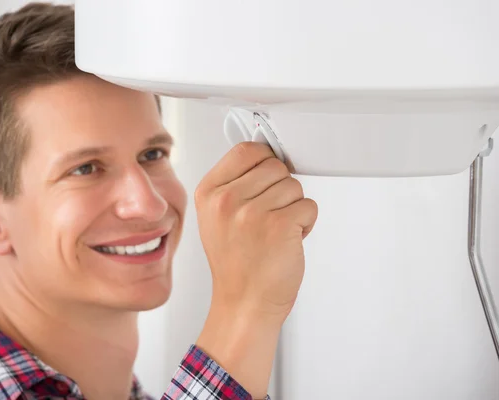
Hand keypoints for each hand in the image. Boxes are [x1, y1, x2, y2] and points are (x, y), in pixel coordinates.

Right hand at [195, 141, 316, 320]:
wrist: (244, 303)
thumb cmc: (235, 264)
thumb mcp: (216, 218)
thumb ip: (234, 185)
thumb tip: (264, 157)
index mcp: (209, 193)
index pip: (246, 150)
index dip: (264, 160)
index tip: (267, 176)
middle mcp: (227, 200)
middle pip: (275, 166)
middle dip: (281, 189)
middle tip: (268, 216)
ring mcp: (252, 212)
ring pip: (294, 186)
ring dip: (294, 207)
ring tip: (276, 231)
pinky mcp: (280, 226)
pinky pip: (309, 206)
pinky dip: (306, 223)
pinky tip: (287, 240)